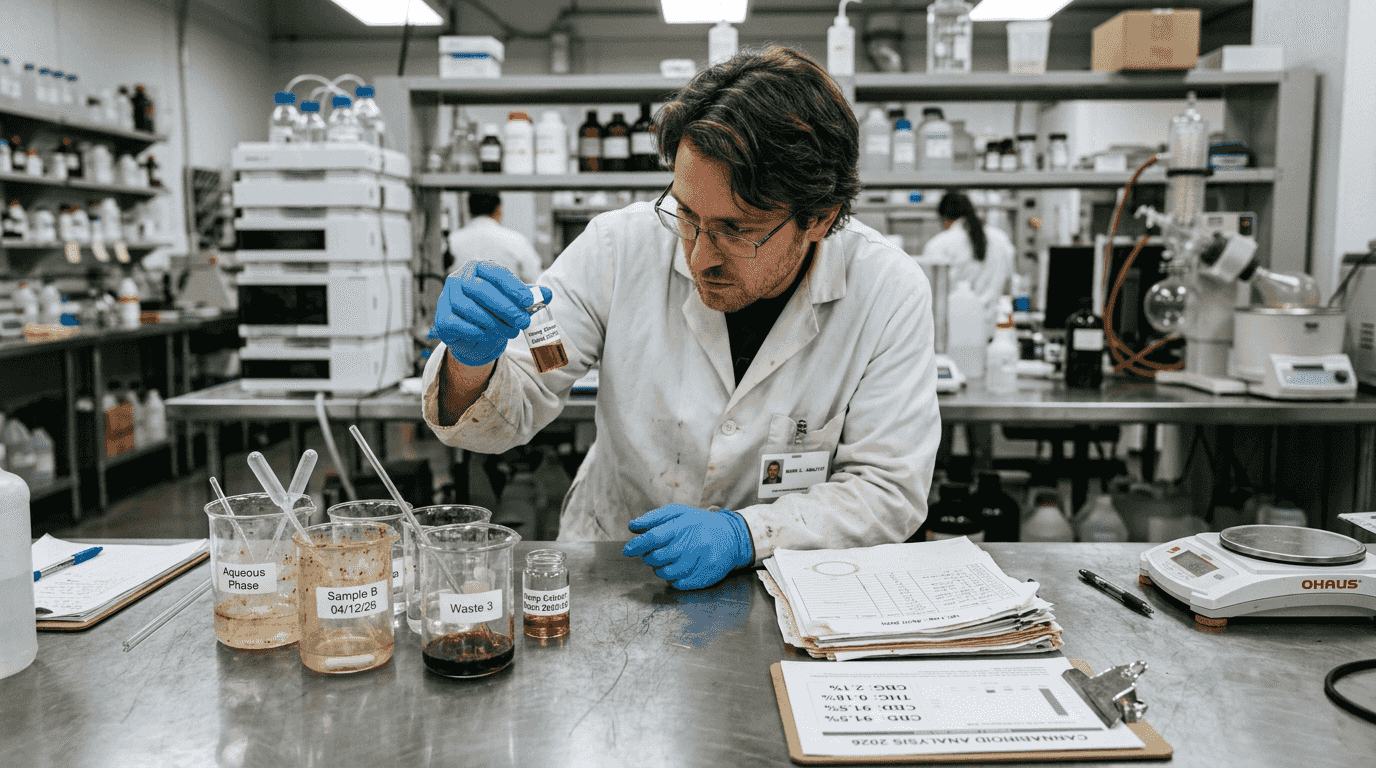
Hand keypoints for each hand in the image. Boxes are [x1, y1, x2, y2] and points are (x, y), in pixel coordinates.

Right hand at [429, 261, 550, 366]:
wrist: (471, 332)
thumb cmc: (493, 310)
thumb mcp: (512, 300)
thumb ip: (528, 296)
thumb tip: (547, 294)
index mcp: (478, 268)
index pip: (495, 272)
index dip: (513, 286)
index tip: (529, 301)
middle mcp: (459, 278)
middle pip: (481, 290)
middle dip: (505, 308)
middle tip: (523, 322)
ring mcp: (447, 297)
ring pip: (470, 309)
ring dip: (494, 323)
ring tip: (511, 332)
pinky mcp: (442, 319)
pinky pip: (460, 324)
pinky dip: (479, 331)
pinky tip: (492, 335)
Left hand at [622, 505, 753, 589]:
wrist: (732, 537)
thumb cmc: (700, 524)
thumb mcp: (679, 513)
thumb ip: (654, 518)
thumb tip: (632, 527)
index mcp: (684, 526)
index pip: (654, 537)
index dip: (637, 545)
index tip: (627, 550)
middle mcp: (692, 545)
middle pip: (657, 557)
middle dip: (648, 557)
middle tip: (651, 553)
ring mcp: (699, 562)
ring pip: (666, 573)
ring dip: (658, 569)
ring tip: (665, 561)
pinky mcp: (704, 577)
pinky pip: (678, 584)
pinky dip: (671, 579)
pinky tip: (676, 569)